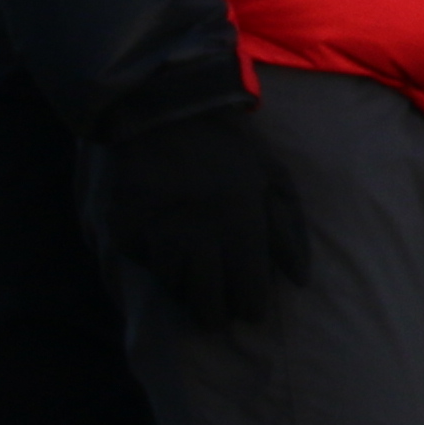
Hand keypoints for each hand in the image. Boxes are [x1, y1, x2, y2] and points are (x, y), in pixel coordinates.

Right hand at [89, 97, 310, 333]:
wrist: (166, 108)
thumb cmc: (229, 145)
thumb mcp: (272, 178)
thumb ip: (289, 230)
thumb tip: (299, 280)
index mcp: (240, 224)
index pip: (247, 292)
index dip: (251, 308)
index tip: (251, 310)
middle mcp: (197, 235)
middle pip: (206, 303)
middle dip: (216, 315)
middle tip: (219, 316)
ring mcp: (157, 232)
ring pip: (172, 285)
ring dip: (185, 288)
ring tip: (193, 281)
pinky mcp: (124, 227)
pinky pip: (141, 261)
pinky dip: (152, 261)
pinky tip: (162, 248)